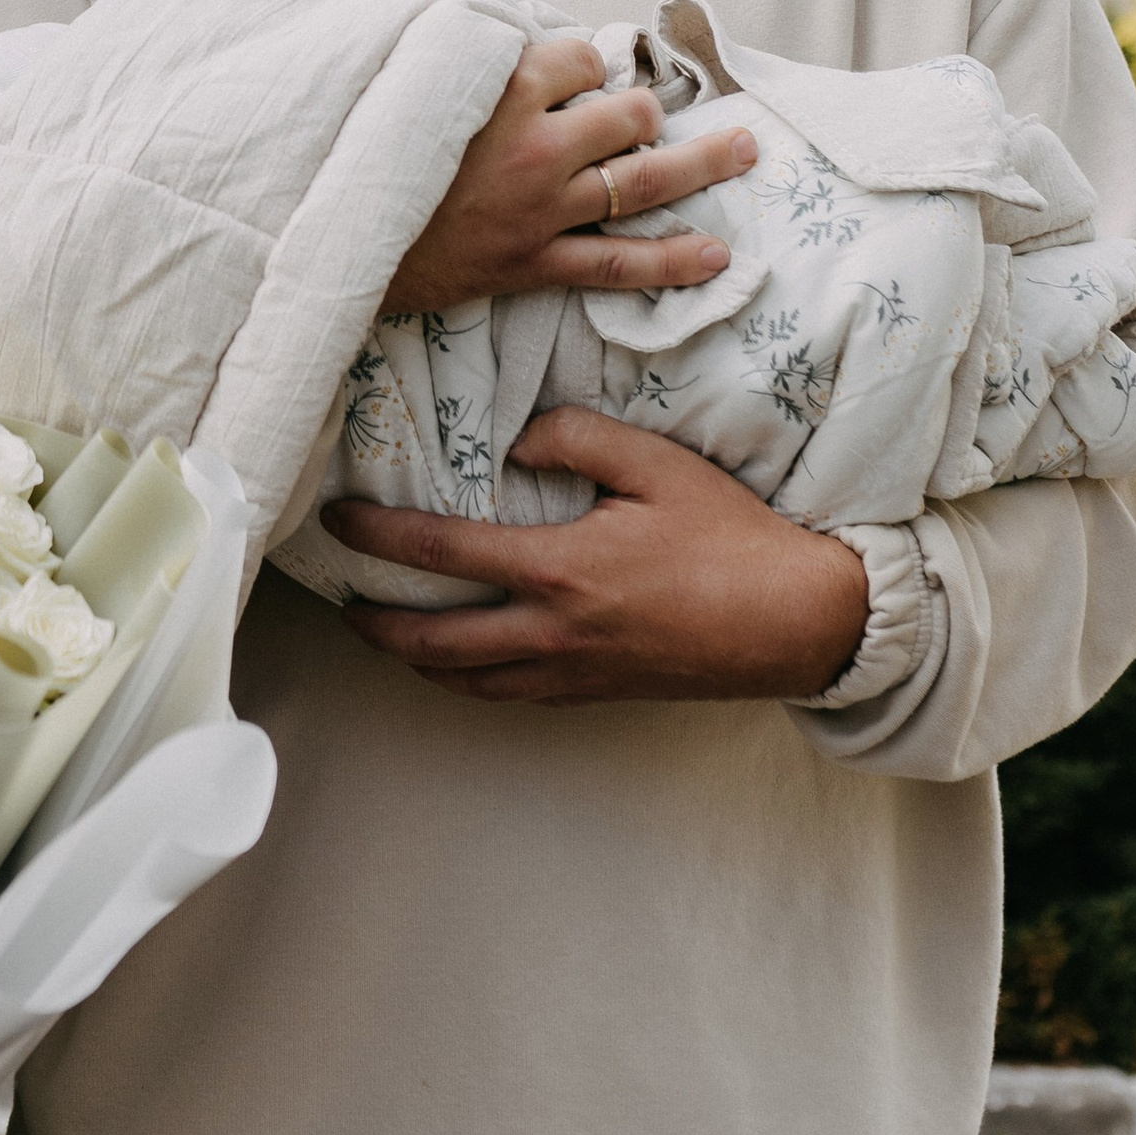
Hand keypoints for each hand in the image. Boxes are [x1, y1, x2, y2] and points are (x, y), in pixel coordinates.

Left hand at [322, 406, 871, 705]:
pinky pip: (512, 696)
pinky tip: (465, 664)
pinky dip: (471, 682)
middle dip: (376, 624)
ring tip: (388, 635)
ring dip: (417, 660)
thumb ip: (576, 437)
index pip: (441, 551)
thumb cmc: (730, 537)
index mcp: (558, 570)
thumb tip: (516, 442)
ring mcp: (574, 673)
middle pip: (434, 642)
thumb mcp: (656, 463)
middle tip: (341, 602)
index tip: (338, 522)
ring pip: (468, 682)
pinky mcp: (598, 693)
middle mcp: (552, 632)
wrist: (797, 622)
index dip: (378, 538)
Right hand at [383, 38, 758, 313]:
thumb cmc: (371, 149)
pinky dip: (671, 262)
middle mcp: (534, 146)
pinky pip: (616, 263)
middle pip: (627, 113)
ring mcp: (540, 208)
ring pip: (640, 181)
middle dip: (644, 111)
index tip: (575, 76)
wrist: (336, 237)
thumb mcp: (414, 83)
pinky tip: (717, 255)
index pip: (581, 57)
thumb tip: (528, 38)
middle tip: (647, 117)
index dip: (586, 64)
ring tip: (746, 151)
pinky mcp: (533, 262)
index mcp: (501, 92)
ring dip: (701, 164)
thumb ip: (473, 59)